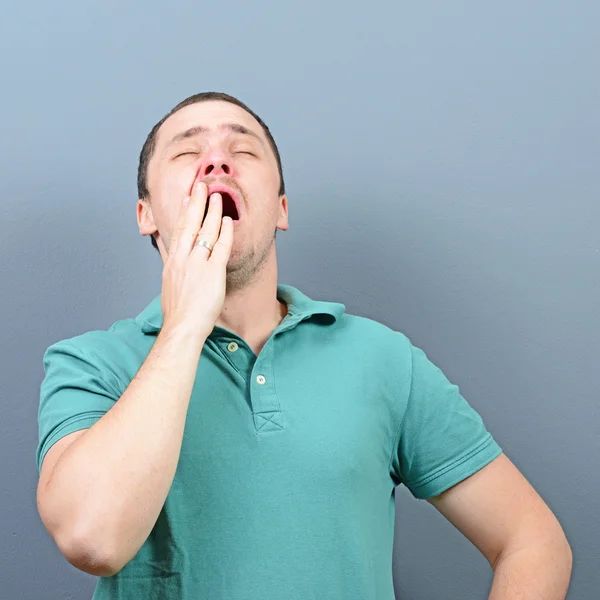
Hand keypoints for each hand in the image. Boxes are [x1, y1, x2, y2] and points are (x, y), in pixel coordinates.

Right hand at [160, 181, 233, 341]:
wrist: (182, 327)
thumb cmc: (177, 313)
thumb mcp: (168, 284)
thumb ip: (171, 267)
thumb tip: (170, 257)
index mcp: (173, 261)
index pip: (179, 230)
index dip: (184, 212)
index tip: (188, 197)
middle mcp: (183, 258)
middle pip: (190, 224)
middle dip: (197, 202)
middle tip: (201, 185)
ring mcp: (197, 264)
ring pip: (206, 231)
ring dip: (212, 211)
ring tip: (218, 196)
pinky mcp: (212, 272)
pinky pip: (220, 247)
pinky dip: (224, 232)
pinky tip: (228, 220)